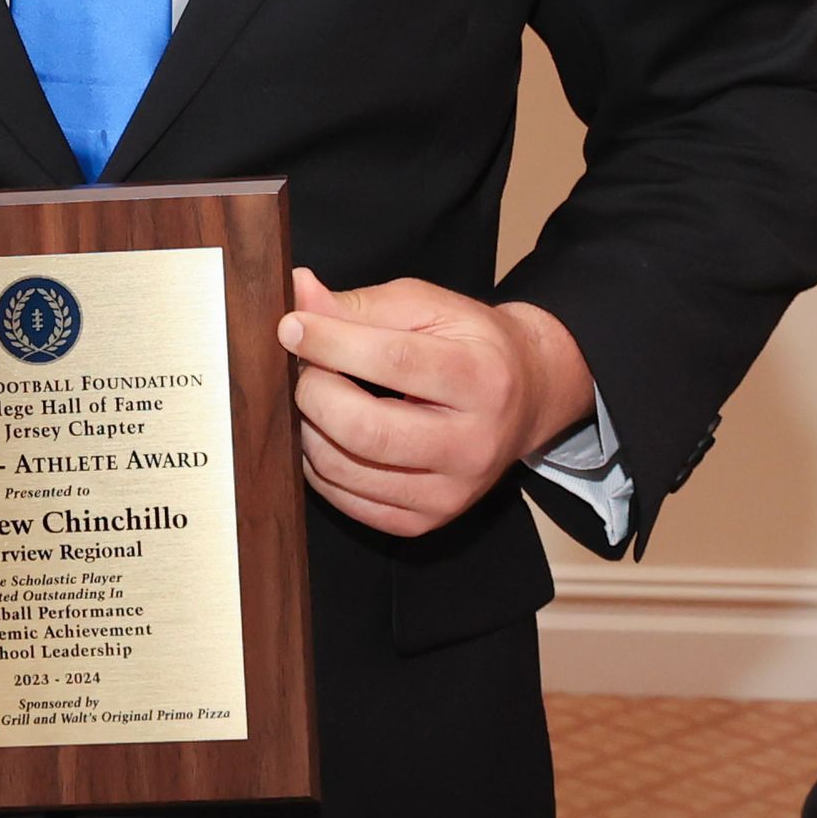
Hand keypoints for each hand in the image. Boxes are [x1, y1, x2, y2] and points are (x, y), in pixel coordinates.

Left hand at [276, 269, 593, 538]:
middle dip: (314, 391)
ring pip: (346, 470)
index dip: (331, 341)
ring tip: (315, 395)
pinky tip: (328, 431)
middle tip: (303, 366)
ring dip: (309, 428)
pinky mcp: (425, 521)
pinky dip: (320, 464)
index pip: (393, 361)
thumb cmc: (470, 344)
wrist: (525, 398)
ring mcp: (450, 494)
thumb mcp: (428, 307)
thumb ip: (363, 304)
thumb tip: (299, 295)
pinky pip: (347, 501)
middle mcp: (472, 445)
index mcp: (482, 378)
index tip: (291, 326)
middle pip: (365, 430)